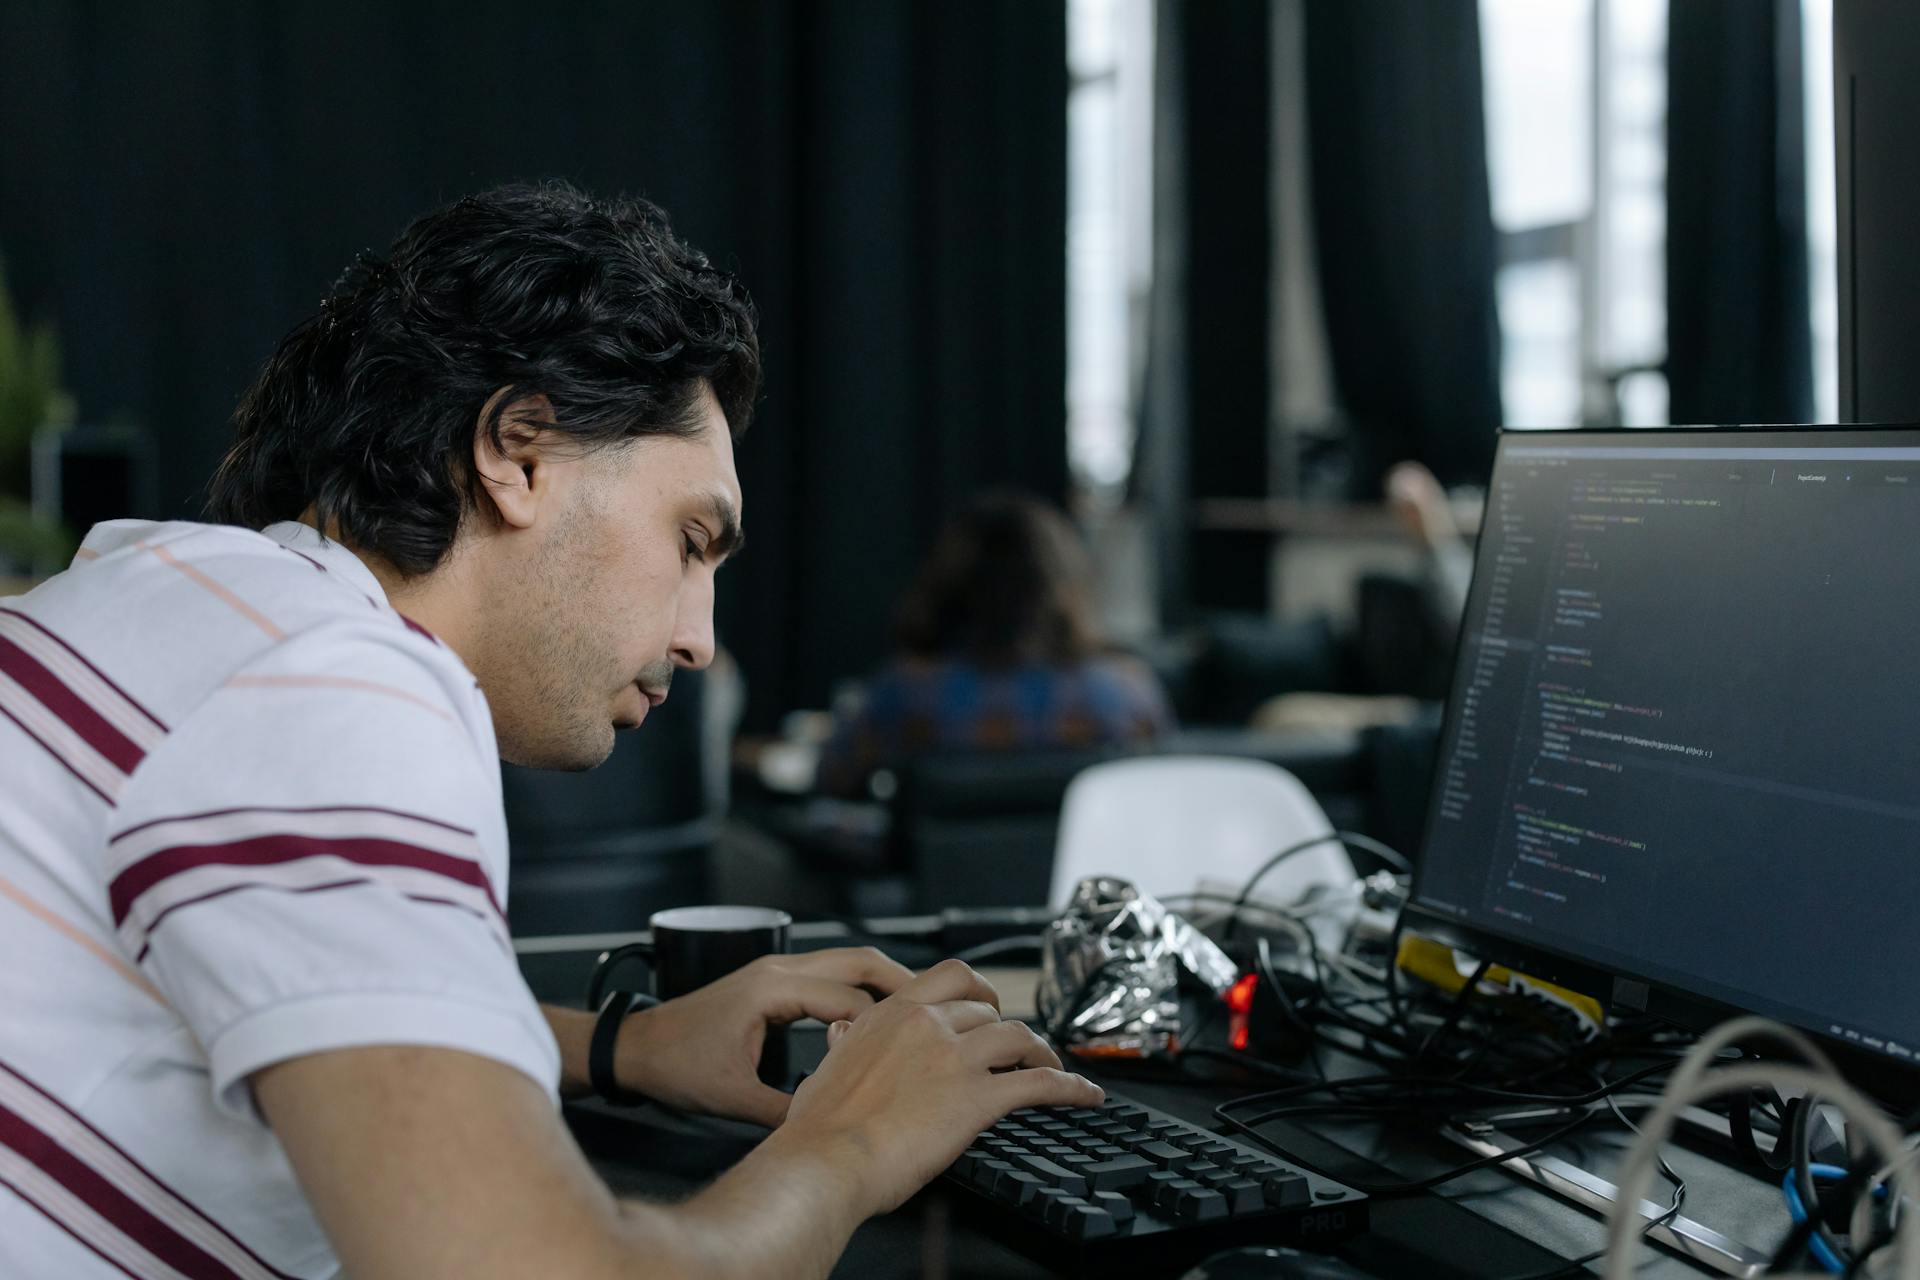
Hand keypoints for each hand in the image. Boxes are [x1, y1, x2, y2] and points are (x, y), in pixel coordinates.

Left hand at [615, 946, 914, 1126]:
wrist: (636, 1048)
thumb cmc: (676, 1065)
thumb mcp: (733, 1097)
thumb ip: (786, 1110)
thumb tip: (829, 1128)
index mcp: (773, 989)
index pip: (849, 999)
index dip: (884, 1026)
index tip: (915, 1047)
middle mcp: (778, 969)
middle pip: (859, 960)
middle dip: (904, 982)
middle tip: (941, 1008)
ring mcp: (775, 970)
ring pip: (846, 961)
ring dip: (883, 981)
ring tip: (919, 1010)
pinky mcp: (771, 981)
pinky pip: (828, 974)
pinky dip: (857, 988)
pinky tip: (874, 1014)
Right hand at [777, 958, 1104, 1219]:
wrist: (827, 1159)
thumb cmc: (820, 1126)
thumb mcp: (828, 1065)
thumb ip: (846, 1041)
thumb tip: (845, 1030)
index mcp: (892, 1013)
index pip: (951, 975)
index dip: (980, 988)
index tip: (989, 1004)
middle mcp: (928, 1025)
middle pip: (988, 1011)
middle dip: (1006, 1030)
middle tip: (1016, 1049)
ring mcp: (956, 1058)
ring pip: (1018, 1037)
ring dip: (1042, 1052)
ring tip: (1051, 1067)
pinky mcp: (978, 1098)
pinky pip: (1040, 1083)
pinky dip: (1070, 1086)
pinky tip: (1085, 1094)